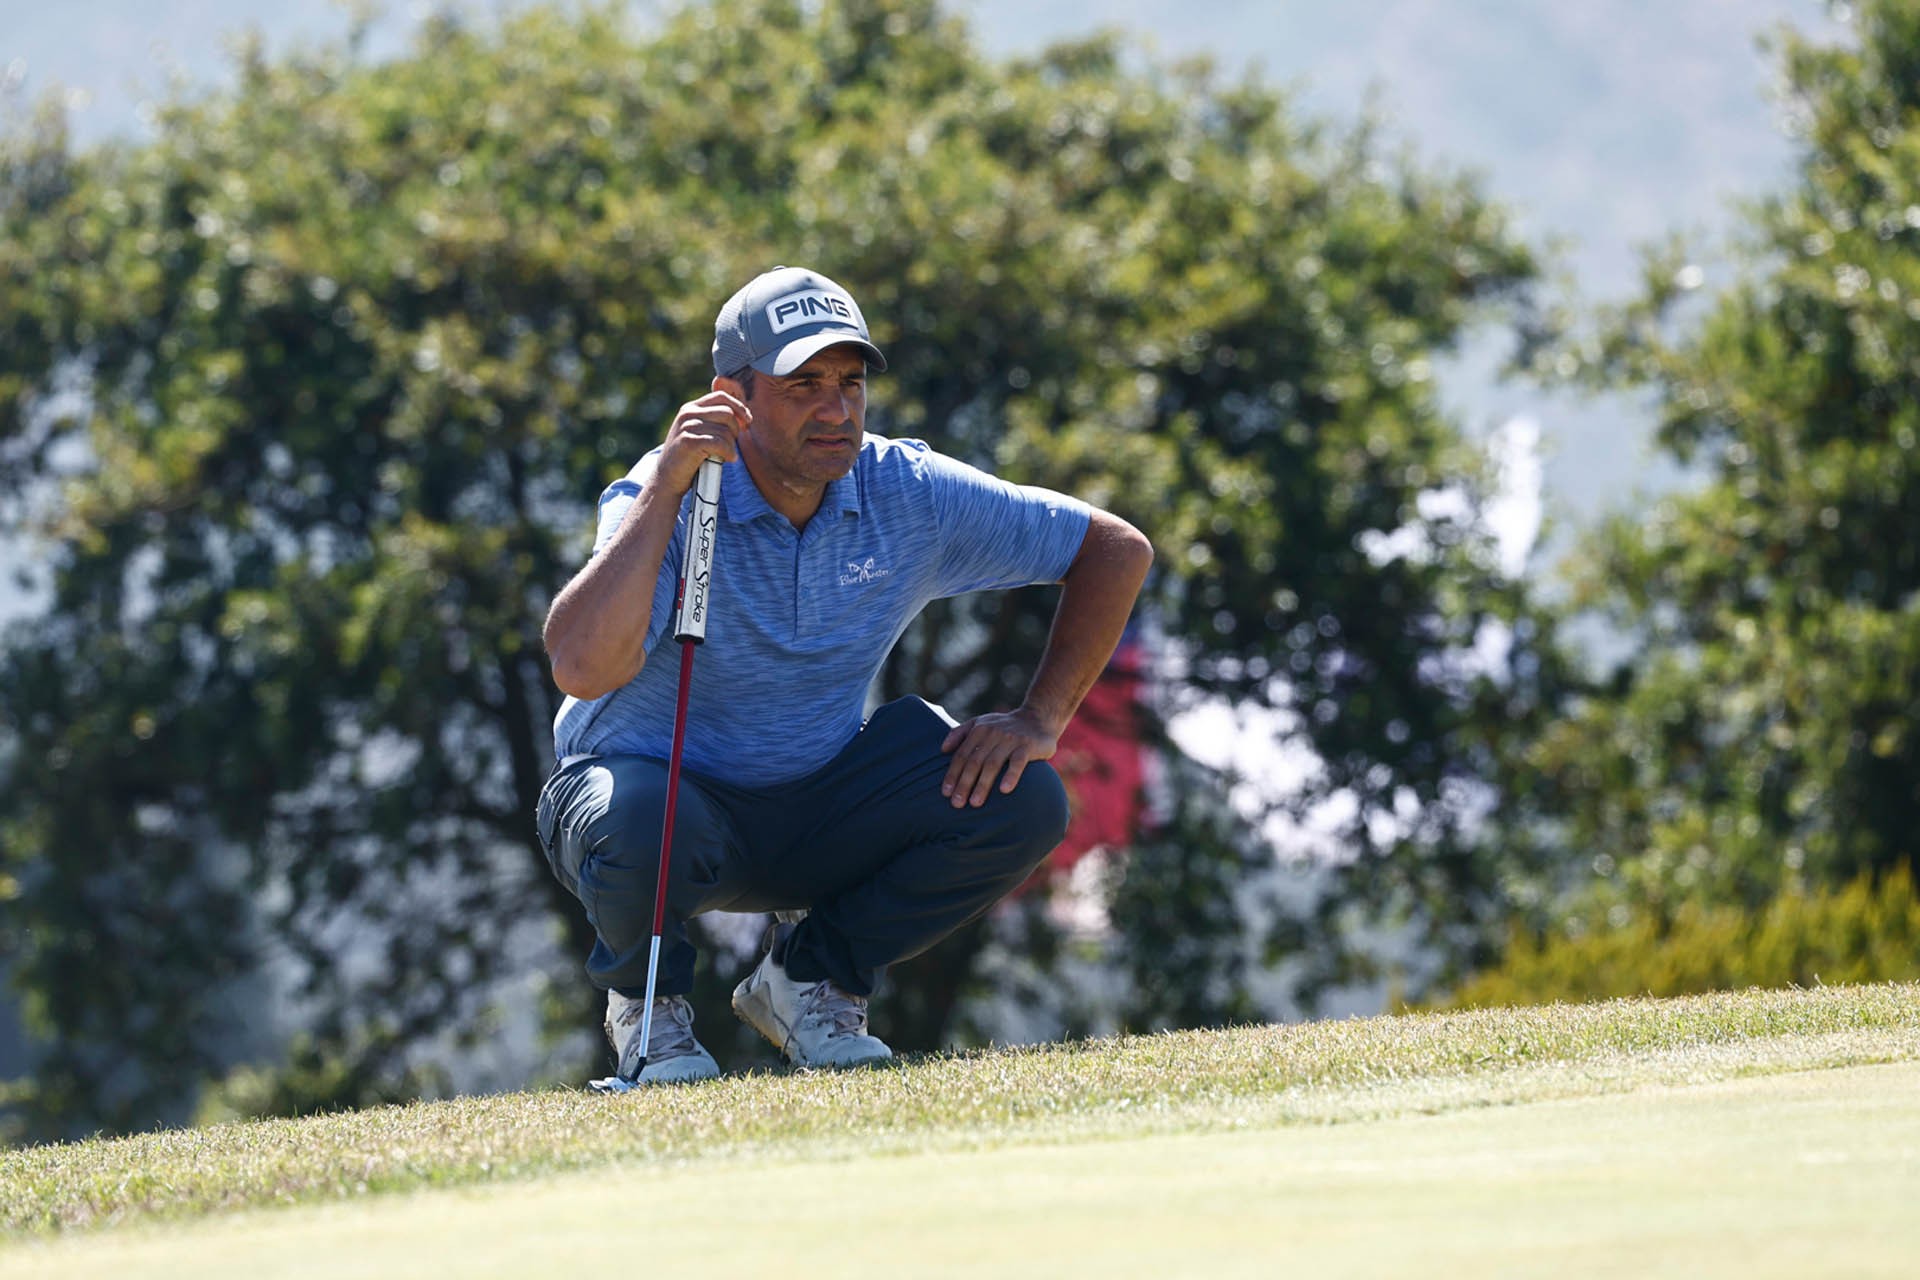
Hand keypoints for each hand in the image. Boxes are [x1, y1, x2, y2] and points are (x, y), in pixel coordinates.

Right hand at [658, 390, 750, 493]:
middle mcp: (687, 414)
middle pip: (727, 413)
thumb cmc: (688, 458)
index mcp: (690, 408)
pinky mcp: (689, 442)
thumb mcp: (699, 432)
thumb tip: (744, 416)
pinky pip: (720, 443)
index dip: (739, 407)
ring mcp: (687, 427)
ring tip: (726, 455)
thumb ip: (714, 421)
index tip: (747, 421)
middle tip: (731, 444)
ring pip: (725, 431)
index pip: (721, 397)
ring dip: (731, 446)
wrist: (667, 479)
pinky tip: (728, 459)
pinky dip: (728, 453)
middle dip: (736, 430)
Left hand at [939, 707, 1059, 807]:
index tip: (946, 793)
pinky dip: (1011, 776)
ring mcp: (1011, 739)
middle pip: (975, 761)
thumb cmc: (1004, 727)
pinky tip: (1004, 791)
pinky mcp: (1028, 745)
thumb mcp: (981, 723)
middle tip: (957, 804)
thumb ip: (960, 733)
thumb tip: (942, 750)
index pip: (962, 755)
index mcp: (979, 730)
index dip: (953, 774)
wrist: (1037, 718)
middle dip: (964, 784)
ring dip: (983, 784)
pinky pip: (1018, 762)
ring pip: (993, 764)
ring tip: (975, 803)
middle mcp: (993, 733)